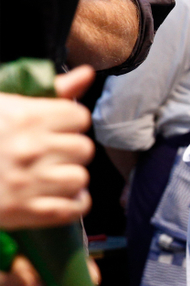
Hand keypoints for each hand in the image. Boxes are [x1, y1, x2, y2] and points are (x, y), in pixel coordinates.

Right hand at [0, 66, 94, 229]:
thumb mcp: (5, 105)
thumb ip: (50, 90)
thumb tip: (86, 74)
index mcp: (26, 117)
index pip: (79, 117)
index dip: (70, 122)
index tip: (58, 128)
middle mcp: (31, 148)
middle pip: (83, 148)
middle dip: (71, 151)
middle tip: (52, 154)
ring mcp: (29, 182)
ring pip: (80, 178)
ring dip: (70, 178)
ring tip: (53, 176)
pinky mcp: (26, 211)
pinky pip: (72, 208)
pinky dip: (72, 204)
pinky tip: (59, 196)